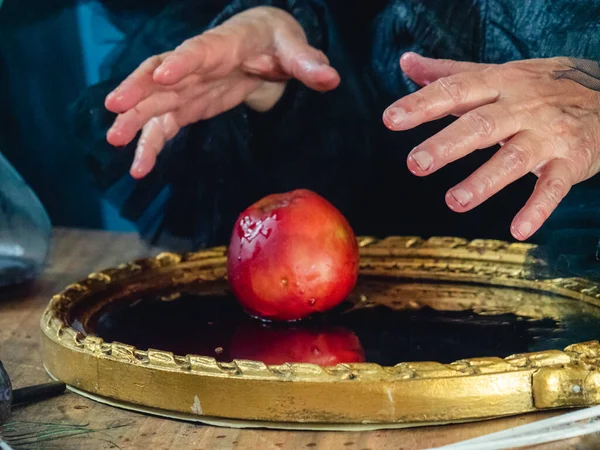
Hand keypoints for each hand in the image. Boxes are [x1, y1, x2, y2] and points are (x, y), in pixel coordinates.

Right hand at [104, 6, 339, 178]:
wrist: (262, 45)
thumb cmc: (276, 41)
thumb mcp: (294, 47)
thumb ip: (307, 63)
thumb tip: (329, 78)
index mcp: (224, 45)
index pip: (200, 51)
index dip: (182, 62)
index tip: (163, 75)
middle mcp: (198, 64)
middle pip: (163, 75)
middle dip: (139, 90)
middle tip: (115, 110)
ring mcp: (190, 86)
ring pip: (157, 102)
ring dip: (136, 121)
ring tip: (116, 142)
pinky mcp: (190, 105)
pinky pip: (166, 124)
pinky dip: (152, 142)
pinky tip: (139, 166)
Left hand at [383, 53, 599, 240]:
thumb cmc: (539, 86)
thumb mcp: (497, 73)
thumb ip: (450, 72)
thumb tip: (405, 63)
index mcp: (500, 84)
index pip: (456, 90)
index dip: (422, 104)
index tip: (391, 119)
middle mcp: (522, 107)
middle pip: (482, 124)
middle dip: (448, 144)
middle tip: (415, 163)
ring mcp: (547, 135)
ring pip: (514, 158)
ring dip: (484, 181)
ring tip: (454, 201)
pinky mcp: (570, 161)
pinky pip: (553, 187)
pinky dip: (537, 208)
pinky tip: (518, 230)